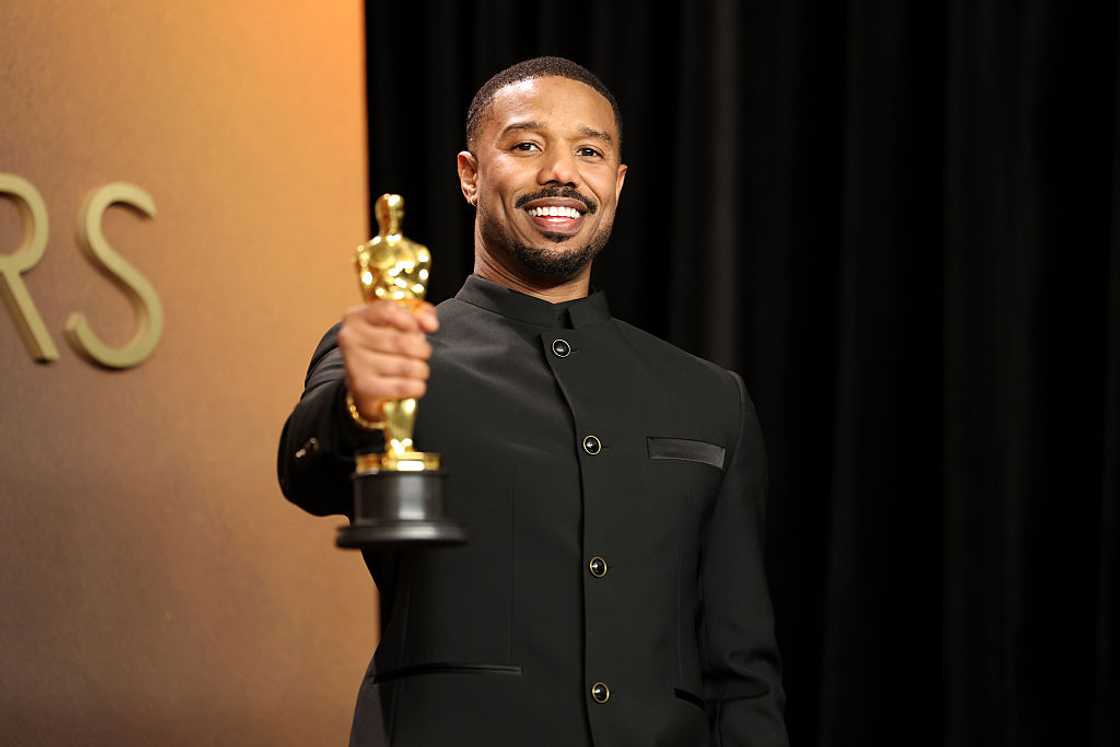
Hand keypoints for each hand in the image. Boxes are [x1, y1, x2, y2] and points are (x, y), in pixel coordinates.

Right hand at [337, 300, 438, 421]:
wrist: (364, 385)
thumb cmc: (384, 349)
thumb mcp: (397, 324)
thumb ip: (418, 315)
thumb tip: (431, 324)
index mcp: (356, 317)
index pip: (389, 310)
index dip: (411, 321)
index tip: (417, 330)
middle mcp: (350, 338)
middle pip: (402, 341)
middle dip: (422, 349)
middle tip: (422, 354)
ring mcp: (355, 364)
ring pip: (407, 366)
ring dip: (421, 370)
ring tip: (418, 370)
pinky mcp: (363, 388)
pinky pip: (404, 386)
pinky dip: (416, 387)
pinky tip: (413, 385)